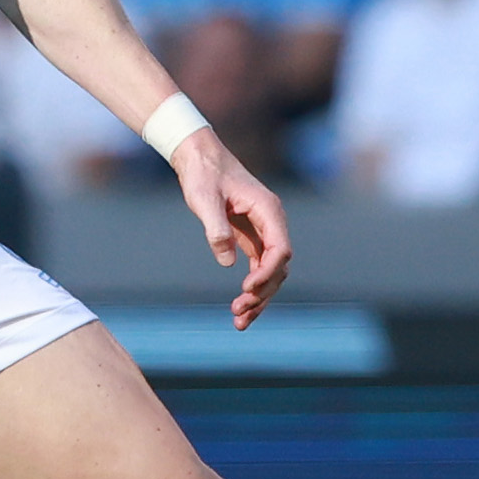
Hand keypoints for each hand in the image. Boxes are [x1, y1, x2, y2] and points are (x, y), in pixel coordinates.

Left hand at [169, 130, 292, 329]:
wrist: (198, 157)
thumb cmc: (203, 174)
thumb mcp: (204, 199)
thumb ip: (216, 228)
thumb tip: (227, 261)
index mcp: (268, 210)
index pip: (280, 249)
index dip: (267, 273)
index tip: (246, 289)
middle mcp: (271, 222)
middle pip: (279, 267)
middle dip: (262, 292)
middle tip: (238, 313)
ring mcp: (263, 230)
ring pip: (271, 271)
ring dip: (259, 297)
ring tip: (239, 321)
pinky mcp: (251, 237)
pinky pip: (259, 267)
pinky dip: (252, 287)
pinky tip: (241, 306)